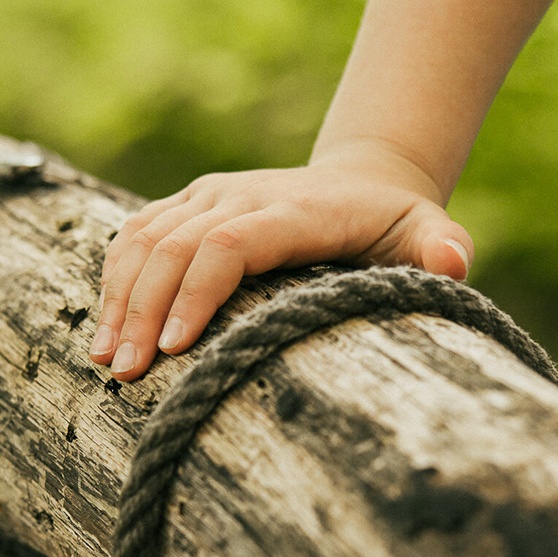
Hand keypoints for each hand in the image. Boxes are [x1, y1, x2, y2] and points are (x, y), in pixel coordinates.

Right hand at [91, 141, 473, 380]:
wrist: (364, 181)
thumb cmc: (396, 224)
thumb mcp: (430, 231)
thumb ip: (442, 247)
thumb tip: (452, 260)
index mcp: (292, 209)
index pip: (228, 243)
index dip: (195, 293)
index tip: (174, 350)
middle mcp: (240, 195)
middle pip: (173, 245)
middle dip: (142, 309)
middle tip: (126, 375)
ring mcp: (208, 196)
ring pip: (144, 238)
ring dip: (118, 298)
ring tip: (105, 363)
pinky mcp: (188, 205)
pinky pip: (135, 234)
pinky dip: (114, 279)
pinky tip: (105, 330)